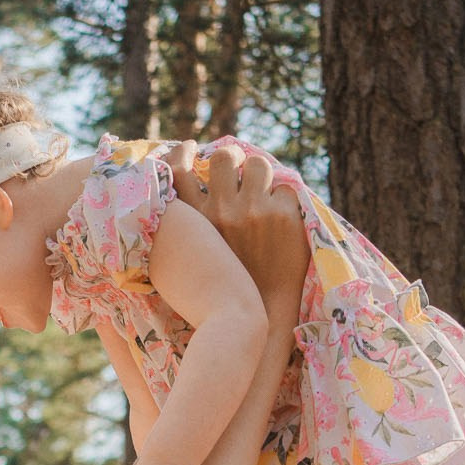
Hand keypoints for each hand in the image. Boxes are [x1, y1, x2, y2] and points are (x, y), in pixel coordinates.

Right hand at [161, 141, 309, 304]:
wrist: (262, 315)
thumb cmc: (223, 291)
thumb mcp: (191, 261)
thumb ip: (189, 229)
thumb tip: (189, 194)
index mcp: (194, 222)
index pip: (178, 170)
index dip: (183, 152)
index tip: (191, 148)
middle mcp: (221, 212)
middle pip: (224, 157)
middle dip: (234, 159)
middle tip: (240, 168)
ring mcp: (253, 211)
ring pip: (258, 163)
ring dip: (262, 174)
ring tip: (265, 193)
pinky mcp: (283, 215)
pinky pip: (286, 188)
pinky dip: (286, 201)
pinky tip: (284, 223)